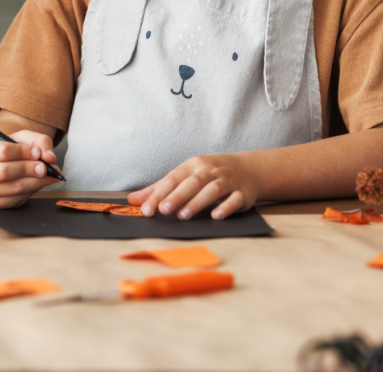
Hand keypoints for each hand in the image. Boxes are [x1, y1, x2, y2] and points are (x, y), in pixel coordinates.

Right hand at [0, 131, 59, 208]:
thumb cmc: (13, 149)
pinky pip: (19, 199)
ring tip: (48, 174)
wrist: (6, 162)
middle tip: (43, 166)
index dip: (23, 152)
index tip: (36, 152)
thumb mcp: (25, 137)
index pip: (2, 151)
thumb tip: (49, 156)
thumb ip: (40, 141)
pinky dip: (34, 190)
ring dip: (36, 181)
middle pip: (4, 172)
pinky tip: (39, 182)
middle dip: (28, 169)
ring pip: (15, 187)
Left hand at [128, 153, 258, 219]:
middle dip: (176, 196)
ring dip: (197, 202)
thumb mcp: (186, 175)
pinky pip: (235, 200)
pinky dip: (226, 207)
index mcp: (193, 166)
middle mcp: (210, 171)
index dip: (159, 194)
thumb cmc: (210, 173)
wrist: (249, 169)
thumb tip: (133, 199)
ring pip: (212, 190)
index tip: (146, 209)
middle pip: (191, 183)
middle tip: (163, 210)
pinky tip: (216, 216)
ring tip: (183, 216)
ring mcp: (227, 181)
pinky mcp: (243, 193)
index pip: (173, 179)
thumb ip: (160, 188)